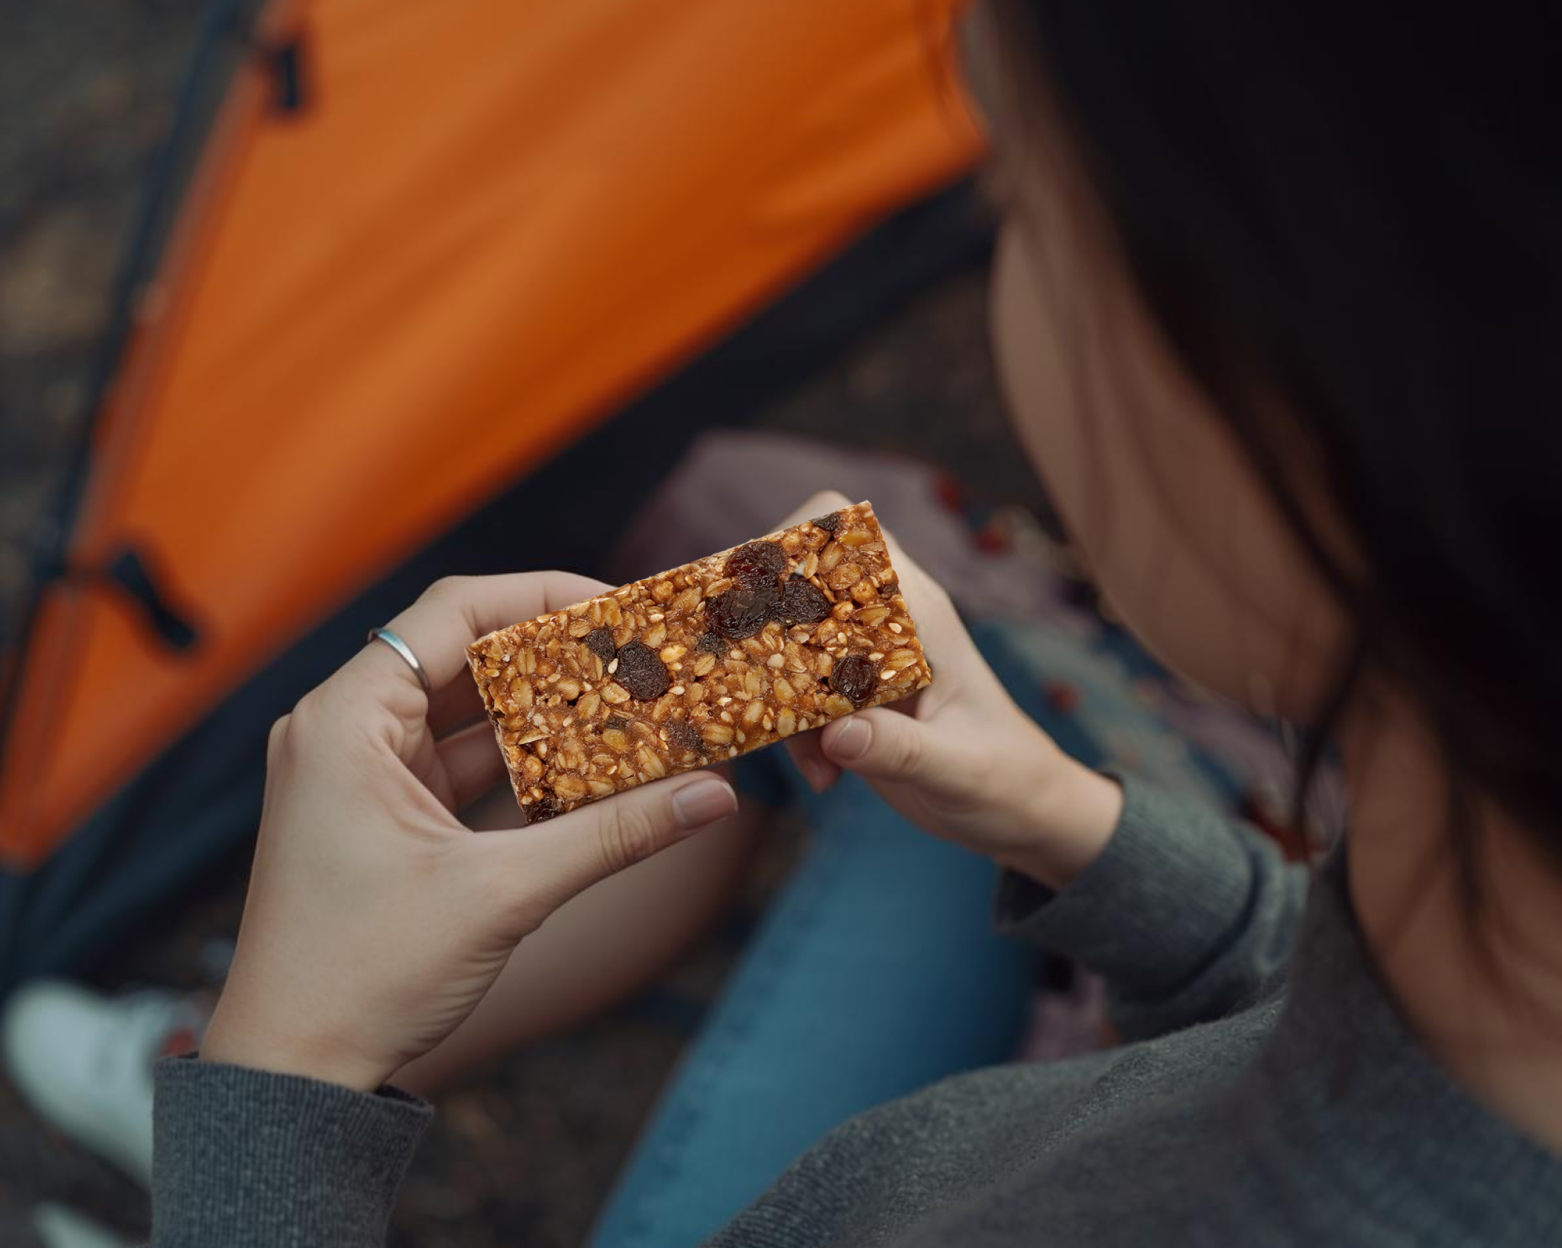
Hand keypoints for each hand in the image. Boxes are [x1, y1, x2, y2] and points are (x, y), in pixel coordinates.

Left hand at [201, 573, 737, 1091]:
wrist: (294, 1073)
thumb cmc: (366, 976)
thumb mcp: (503, 895)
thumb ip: (614, 835)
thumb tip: (714, 795)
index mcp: (346, 721)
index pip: (452, 612)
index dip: (542, 597)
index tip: (619, 611)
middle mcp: (344, 730)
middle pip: (466, 656)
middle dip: (558, 659)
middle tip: (640, 660)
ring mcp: (361, 773)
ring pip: (470, 713)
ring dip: (547, 715)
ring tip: (631, 709)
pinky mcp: (382, 814)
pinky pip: (464, 765)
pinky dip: (524, 764)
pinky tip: (592, 768)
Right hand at [783, 493, 1121, 889]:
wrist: (1024, 813)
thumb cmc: (1008, 780)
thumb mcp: (959, 770)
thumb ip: (900, 749)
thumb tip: (837, 734)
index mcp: (920, 614)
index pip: (853, 537)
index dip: (798, 542)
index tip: (759, 595)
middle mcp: (887, 625)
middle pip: (801, 580)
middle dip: (764, 624)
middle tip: (747, 675)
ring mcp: (864, 661)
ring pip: (788, 645)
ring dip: (777, 698)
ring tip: (812, 760)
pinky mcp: (850, 701)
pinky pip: (795, 697)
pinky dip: (793, 736)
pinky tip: (824, 778)